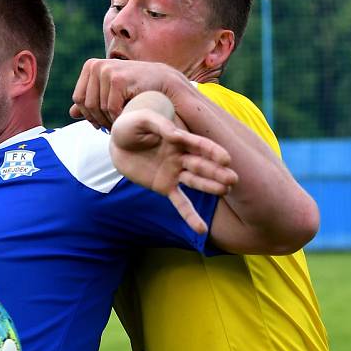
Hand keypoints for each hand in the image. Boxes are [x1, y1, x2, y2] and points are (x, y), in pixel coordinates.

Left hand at [70, 59, 182, 128]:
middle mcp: (96, 65)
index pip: (78, 99)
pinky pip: (111, 108)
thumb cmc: (135, 88)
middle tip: (111, 126)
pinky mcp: (118, 78)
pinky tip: (127, 115)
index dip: (89, 115)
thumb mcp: (110, 94)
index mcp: (90, 66)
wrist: (163, 82)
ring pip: (99, 108)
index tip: (100, 123)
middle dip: (99, 120)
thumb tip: (71, 113)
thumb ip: (92, 101)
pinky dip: (119, 117)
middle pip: (88, 105)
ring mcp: (106, 70)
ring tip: (120, 121)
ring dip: (110, 120)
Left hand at [110, 107, 236, 233]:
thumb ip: (159, 125)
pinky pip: (180, 203)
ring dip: (210, 187)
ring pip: (195, 181)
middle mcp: (181, 156)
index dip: (212, 151)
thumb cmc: (130, 126)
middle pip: (201, 165)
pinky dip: (190, 216)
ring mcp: (174, 173)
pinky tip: (202, 229)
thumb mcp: (142, 121)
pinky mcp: (165, 187)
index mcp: (178, 139)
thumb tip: (175, 135)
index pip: (198, 145)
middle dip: (216, 172)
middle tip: (233, 179)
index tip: (226, 159)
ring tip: (225, 191)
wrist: (118, 145)